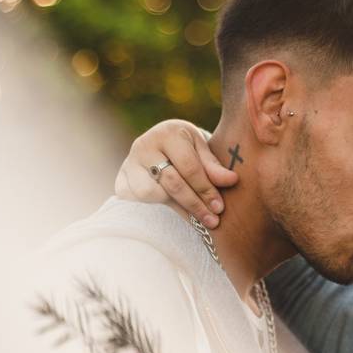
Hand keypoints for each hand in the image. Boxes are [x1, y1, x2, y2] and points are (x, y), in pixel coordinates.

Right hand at [114, 119, 238, 228]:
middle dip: (194, 204)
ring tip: (192, 214)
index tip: (219, 208)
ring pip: (149, 194)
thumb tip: (231, 180)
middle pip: (171, 182)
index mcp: (168, 132)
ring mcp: (129, 162)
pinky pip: (134, 200)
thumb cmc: (186, 148)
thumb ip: (214, 166)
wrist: (160, 145)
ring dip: (174, 207)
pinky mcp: (120, 179)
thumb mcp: (202, 150)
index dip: (206, 189)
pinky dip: (152, 207)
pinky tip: (171, 210)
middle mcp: (144, 145)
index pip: (189, 167)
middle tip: (211, 220)